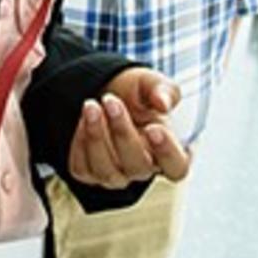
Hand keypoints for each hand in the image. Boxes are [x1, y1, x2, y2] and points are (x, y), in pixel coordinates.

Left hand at [67, 68, 190, 188]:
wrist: (104, 90)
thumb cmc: (135, 92)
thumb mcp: (150, 83)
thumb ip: (163, 90)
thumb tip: (163, 103)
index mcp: (167, 151)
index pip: (177, 167)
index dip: (167, 153)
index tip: (154, 128)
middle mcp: (142, 168)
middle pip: (138, 167)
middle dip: (122, 132)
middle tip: (110, 101)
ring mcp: (116, 175)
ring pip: (107, 172)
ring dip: (97, 137)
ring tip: (90, 105)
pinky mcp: (89, 173)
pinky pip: (82, 168)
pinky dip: (80, 143)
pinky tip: (82, 119)